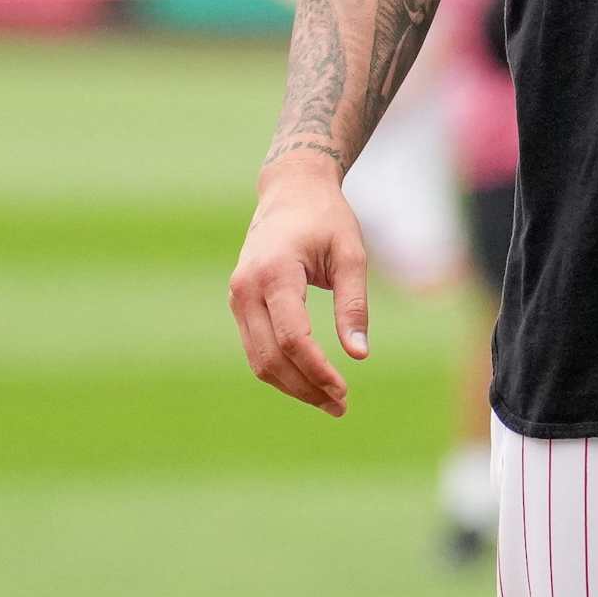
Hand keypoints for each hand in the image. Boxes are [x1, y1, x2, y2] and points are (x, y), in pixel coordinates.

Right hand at [227, 156, 372, 417]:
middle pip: (271, 357)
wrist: (291, 190)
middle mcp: (247, 288)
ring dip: (292, 386)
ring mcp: (238, 297)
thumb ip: (354, 305)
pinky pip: (256, 348)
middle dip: (306, 388)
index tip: (344, 391)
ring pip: (259, 360)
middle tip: (341, 406)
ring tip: (329, 401)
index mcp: (275, 272)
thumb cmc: (326, 219)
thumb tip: (359, 355)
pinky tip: (310, 380)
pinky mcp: (240, 304)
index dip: (318, 371)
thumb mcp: (351, 255)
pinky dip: (281, 370)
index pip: (293, 338)